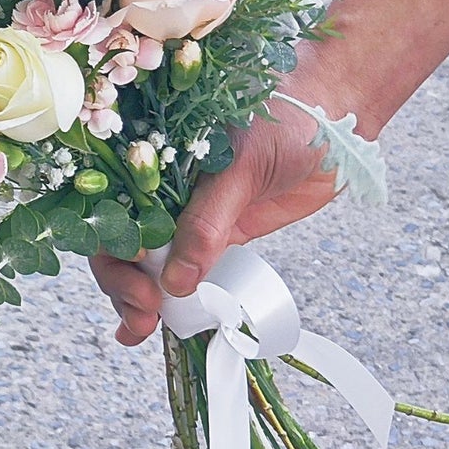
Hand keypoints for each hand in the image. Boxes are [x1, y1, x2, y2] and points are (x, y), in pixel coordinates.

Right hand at [90, 98, 338, 345]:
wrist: (336, 120)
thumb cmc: (286, 119)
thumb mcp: (239, 166)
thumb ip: (206, 222)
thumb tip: (175, 281)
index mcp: (154, 157)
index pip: (112, 204)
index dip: (112, 243)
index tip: (134, 273)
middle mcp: (163, 187)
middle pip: (123, 241)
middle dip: (122, 282)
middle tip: (142, 313)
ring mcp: (190, 214)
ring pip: (149, 263)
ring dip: (137, 299)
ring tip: (139, 329)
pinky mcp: (220, 235)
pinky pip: (187, 270)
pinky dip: (172, 300)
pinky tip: (158, 324)